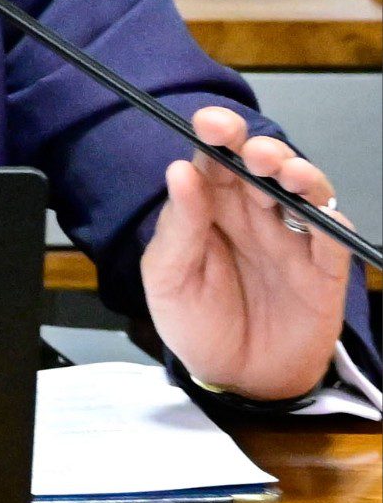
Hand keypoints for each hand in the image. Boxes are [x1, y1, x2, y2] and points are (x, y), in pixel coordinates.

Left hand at [140, 106, 351, 400]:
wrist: (234, 379)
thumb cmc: (195, 322)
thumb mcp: (168, 277)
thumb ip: (178, 227)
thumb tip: (178, 171)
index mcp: (210, 208)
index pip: (215, 159)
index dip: (216, 134)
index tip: (211, 123)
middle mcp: (253, 215)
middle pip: (264, 167)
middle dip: (262, 150)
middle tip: (254, 154)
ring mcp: (291, 241)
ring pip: (305, 193)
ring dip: (301, 176)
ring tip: (287, 174)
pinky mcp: (323, 273)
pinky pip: (334, 243)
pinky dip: (332, 226)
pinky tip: (324, 219)